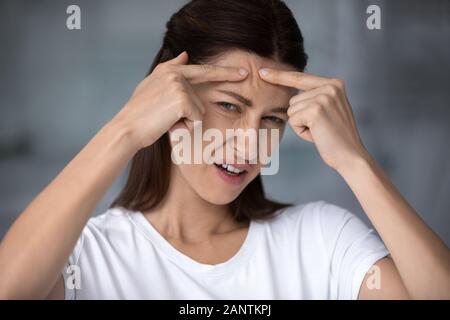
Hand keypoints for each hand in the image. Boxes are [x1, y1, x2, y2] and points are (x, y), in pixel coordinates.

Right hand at [112, 51, 248, 150]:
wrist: (128, 129)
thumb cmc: (139, 113)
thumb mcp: (151, 88)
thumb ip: (169, 70)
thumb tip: (185, 55)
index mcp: (168, 71)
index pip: (200, 69)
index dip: (222, 71)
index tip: (242, 72)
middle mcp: (174, 73)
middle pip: (206, 83)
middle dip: (229, 76)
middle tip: (248, 72)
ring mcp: (178, 85)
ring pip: (199, 108)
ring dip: (187, 119)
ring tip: (167, 120)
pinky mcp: (182, 99)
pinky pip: (196, 117)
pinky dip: (185, 125)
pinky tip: (170, 125)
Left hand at [259, 68, 368, 171]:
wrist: (351, 156)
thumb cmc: (336, 138)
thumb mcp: (328, 110)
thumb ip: (314, 98)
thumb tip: (291, 95)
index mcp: (334, 83)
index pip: (300, 78)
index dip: (280, 76)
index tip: (262, 72)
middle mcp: (330, 86)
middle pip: (293, 99)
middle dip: (301, 118)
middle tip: (321, 128)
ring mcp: (324, 97)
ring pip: (291, 110)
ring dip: (301, 125)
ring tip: (320, 131)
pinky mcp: (316, 110)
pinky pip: (293, 120)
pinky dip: (301, 131)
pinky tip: (317, 135)